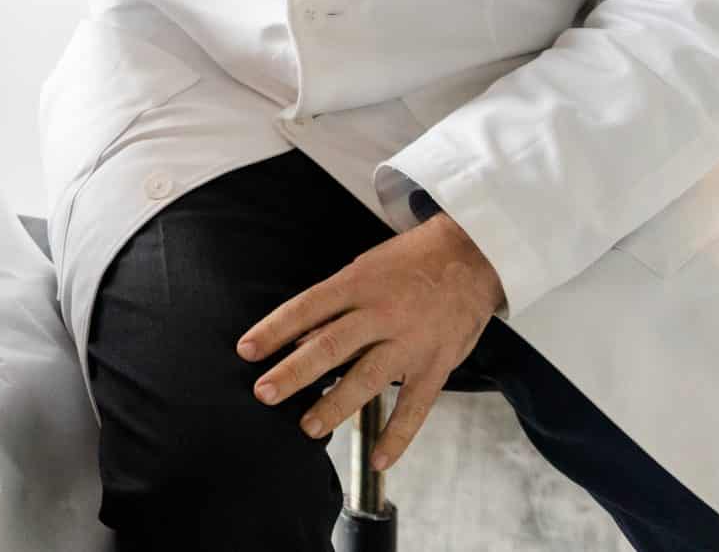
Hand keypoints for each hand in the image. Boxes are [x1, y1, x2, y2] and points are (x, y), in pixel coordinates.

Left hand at [236, 213, 502, 471]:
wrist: (472, 258)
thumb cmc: (408, 263)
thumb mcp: (365, 269)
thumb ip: (334, 303)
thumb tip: (297, 336)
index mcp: (358, 284)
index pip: (307, 307)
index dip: (274, 329)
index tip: (246, 349)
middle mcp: (381, 314)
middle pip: (331, 345)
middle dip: (295, 371)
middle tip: (264, 392)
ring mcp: (411, 343)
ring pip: (368, 378)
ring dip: (335, 405)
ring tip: (308, 428)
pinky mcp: (436, 366)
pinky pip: (415, 407)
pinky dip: (397, 436)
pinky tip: (378, 460)